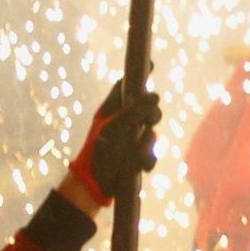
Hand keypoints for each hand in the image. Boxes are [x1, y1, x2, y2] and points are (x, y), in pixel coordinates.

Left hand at [61, 86, 161, 214]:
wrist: (94, 186)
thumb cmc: (99, 152)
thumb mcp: (116, 127)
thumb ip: (135, 111)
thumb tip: (156, 95)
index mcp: (111, 110)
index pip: (125, 87)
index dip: (138, 75)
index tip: (149, 64)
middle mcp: (122, 122)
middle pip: (147, 108)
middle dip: (151, 115)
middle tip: (149, 123)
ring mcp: (130, 139)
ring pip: (151, 133)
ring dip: (147, 145)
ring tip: (137, 156)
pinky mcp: (137, 157)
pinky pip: (151, 153)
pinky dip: (148, 159)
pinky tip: (141, 166)